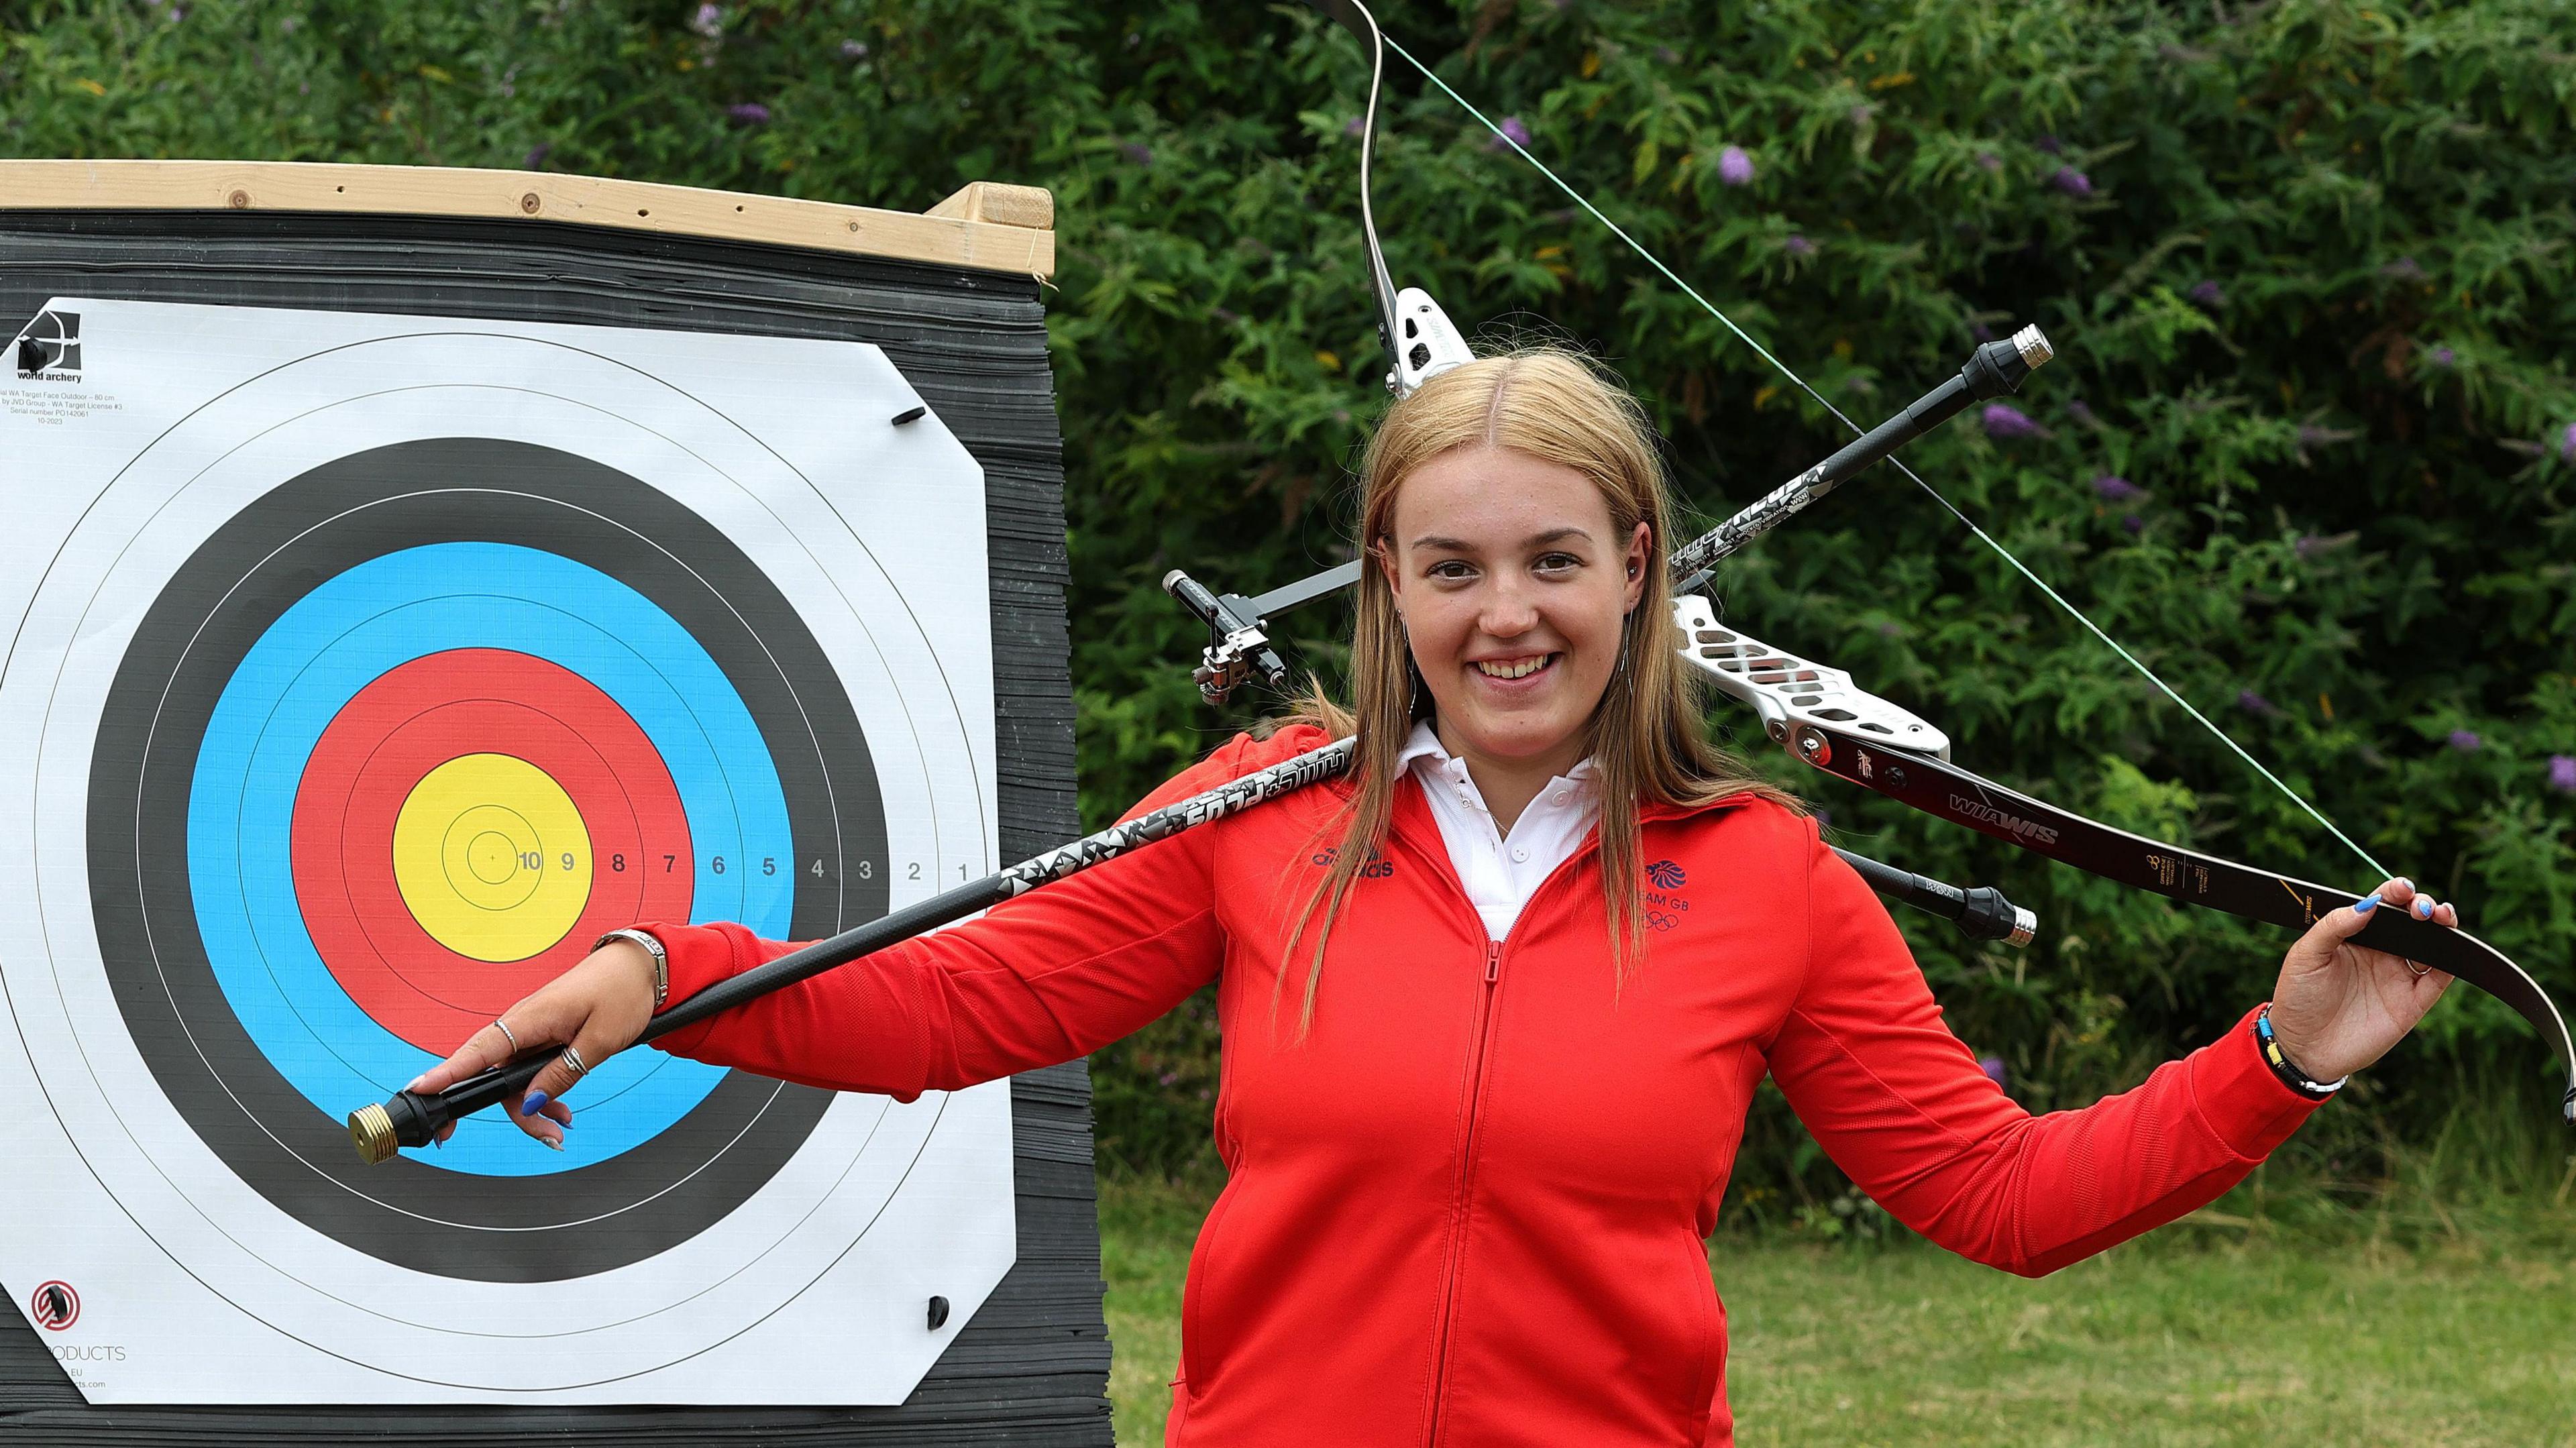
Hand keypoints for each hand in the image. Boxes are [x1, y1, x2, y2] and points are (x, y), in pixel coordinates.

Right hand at [406, 940, 660, 1148]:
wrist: (637, 968)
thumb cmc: (619, 993)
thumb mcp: (599, 1041)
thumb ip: (563, 1073)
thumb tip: (532, 1102)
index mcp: (529, 1019)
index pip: (478, 1051)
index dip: (446, 1074)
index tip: (419, 1091)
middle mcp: (521, 1026)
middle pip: (495, 1078)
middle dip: (514, 1113)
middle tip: (544, 1137)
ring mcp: (529, 1033)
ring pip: (513, 1082)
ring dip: (534, 1109)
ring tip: (564, 1125)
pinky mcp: (540, 1039)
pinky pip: (529, 1074)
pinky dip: (543, 1095)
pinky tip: (562, 1110)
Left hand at [2268, 878, 2456, 1082]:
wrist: (2302, 1047)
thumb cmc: (2298, 997)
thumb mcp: (2306, 956)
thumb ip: (2334, 927)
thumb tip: (2369, 904)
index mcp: (2356, 936)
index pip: (2382, 906)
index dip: (2395, 892)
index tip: (2401, 888)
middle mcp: (2381, 953)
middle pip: (2413, 921)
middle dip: (2423, 906)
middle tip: (2421, 907)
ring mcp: (2399, 977)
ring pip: (2433, 945)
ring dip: (2443, 928)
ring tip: (2440, 916)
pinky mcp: (2412, 1003)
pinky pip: (2440, 978)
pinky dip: (2454, 961)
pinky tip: (2453, 948)